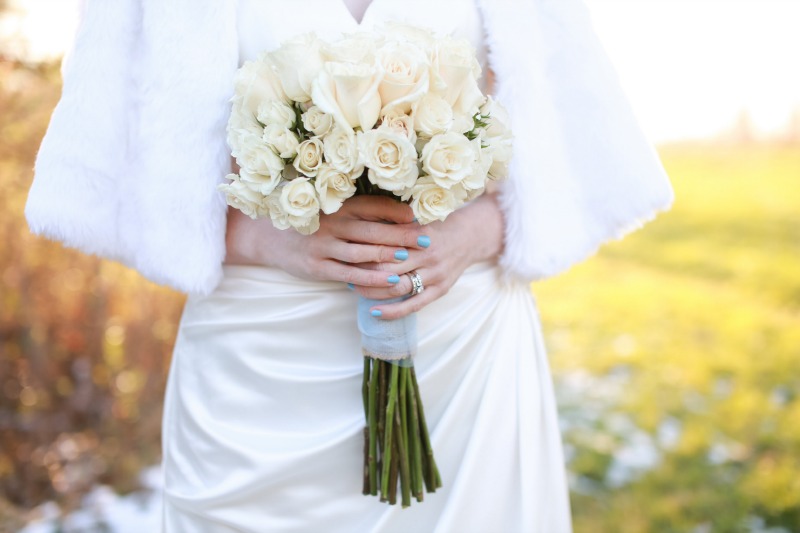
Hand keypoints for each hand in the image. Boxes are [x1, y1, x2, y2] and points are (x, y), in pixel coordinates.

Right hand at [225, 195, 428, 287]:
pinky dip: (370, 278)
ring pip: (362, 253)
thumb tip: (400, 213)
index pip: (373, 206)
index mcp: (338, 206)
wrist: (269, 238)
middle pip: (372, 230)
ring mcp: (324, 246)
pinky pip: (349, 274)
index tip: (418, 218)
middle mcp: (332, 224)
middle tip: (426, 240)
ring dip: (387, 257)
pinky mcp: (318, 267)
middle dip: (401, 236)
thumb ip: (360, 212)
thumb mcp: (332, 212)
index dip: (396, 212)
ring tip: (410, 259)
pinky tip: (389, 280)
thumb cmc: (312, 224)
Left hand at [352, 193, 503, 318]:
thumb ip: (395, 221)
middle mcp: (429, 255)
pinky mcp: (440, 290)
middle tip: (344, 269)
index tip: (346, 249)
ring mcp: (436, 275)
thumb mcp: (419, 218)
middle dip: (364, 270)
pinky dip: (393, 311)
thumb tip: (361, 219)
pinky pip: (414, 305)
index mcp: (421, 234)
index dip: (364, 249)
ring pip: (398, 287)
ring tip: (354, 288)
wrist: (471, 236)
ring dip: (373, 290)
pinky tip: (374, 312)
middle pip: (389, 267)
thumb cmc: (437, 225)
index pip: (386, 244)